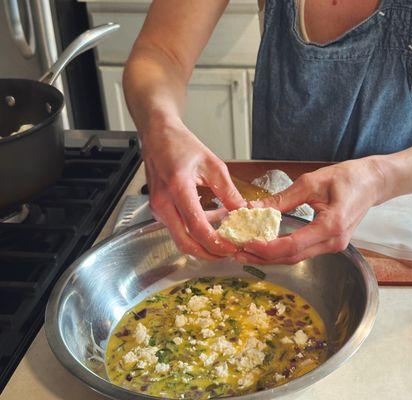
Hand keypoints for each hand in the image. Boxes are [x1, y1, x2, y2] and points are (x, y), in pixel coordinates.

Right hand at [142, 121, 245, 259]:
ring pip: (180, 239)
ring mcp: (157, 208)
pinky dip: (194, 232)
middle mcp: (163, 203)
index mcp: (178, 188)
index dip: (216, 243)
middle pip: (185, 243)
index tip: (232, 246)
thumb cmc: (181, 145)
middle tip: (228, 252)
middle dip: (208, 253)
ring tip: (224, 239)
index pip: (197, 227)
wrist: (157, 135)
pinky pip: (177, 228)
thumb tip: (242, 211)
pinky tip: (211, 223)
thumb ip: (228, 191)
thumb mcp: (213, 165)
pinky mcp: (158, 210)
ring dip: (202, 244)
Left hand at [235, 158, 384, 264]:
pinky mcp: (330, 243)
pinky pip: (303, 251)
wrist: (373, 182)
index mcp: (331, 225)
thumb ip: (282, 199)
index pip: (292, 245)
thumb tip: (253, 208)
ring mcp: (334, 245)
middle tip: (237, 252)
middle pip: (292, 257)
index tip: (246, 243)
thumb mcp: (311, 182)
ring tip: (245, 250)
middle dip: (262, 256)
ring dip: (270, 256)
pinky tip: (265, 245)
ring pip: (296, 257)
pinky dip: (282, 251)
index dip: (267, 248)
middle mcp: (333, 242)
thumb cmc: (347, 177)